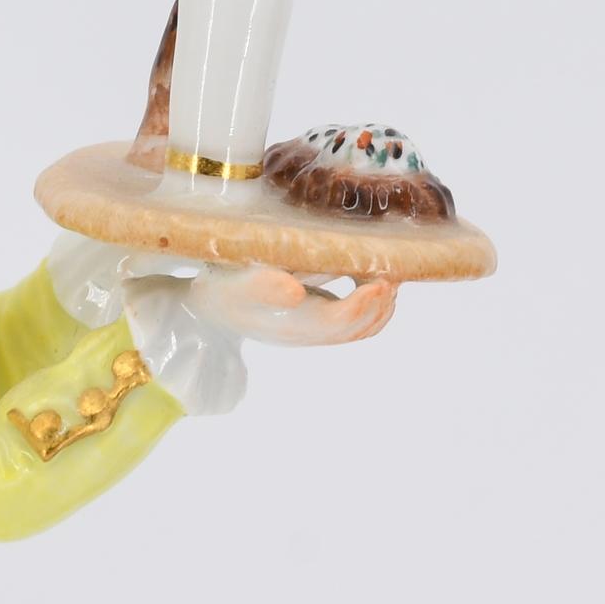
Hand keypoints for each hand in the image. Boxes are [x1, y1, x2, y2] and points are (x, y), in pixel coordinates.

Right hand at [183, 263, 398, 345]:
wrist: (210, 309)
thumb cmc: (223, 290)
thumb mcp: (236, 284)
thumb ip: (263, 286)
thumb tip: (294, 293)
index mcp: (293, 325)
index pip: (337, 323)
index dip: (363, 306)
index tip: (381, 281)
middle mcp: (310, 333)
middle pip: (357, 329)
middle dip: (381, 304)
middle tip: (394, 271)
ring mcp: (317, 328)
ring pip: (362, 328)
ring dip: (382, 305)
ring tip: (390, 272)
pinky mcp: (321, 317)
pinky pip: (357, 320)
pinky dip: (373, 302)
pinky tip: (375, 275)